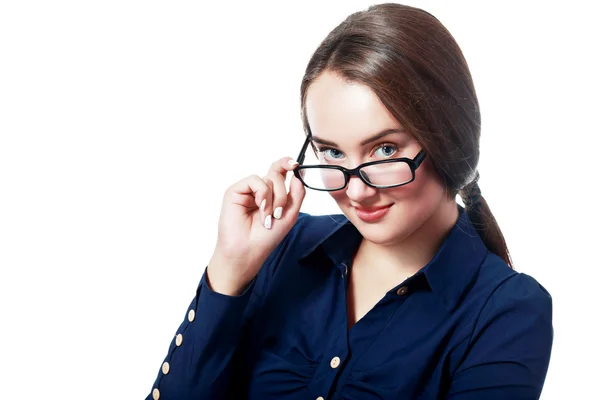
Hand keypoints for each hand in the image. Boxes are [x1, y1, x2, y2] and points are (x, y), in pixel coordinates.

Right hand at [207, 157, 305, 294]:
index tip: (296, 164)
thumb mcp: (289, 215)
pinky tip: (260, 208)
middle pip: (277, 175)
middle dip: (282, 194)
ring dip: (273, 199)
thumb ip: (297, 194)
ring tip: (267, 217)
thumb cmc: (266, 237)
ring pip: (268, 178)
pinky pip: (255, 180)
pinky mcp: (235, 191)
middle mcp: (260, 190)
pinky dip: (262, 194)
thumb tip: (297, 175)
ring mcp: (247, 190)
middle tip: (278, 213)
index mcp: (272, 195)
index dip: (287, 164)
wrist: (248, 251)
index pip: (280, 172)